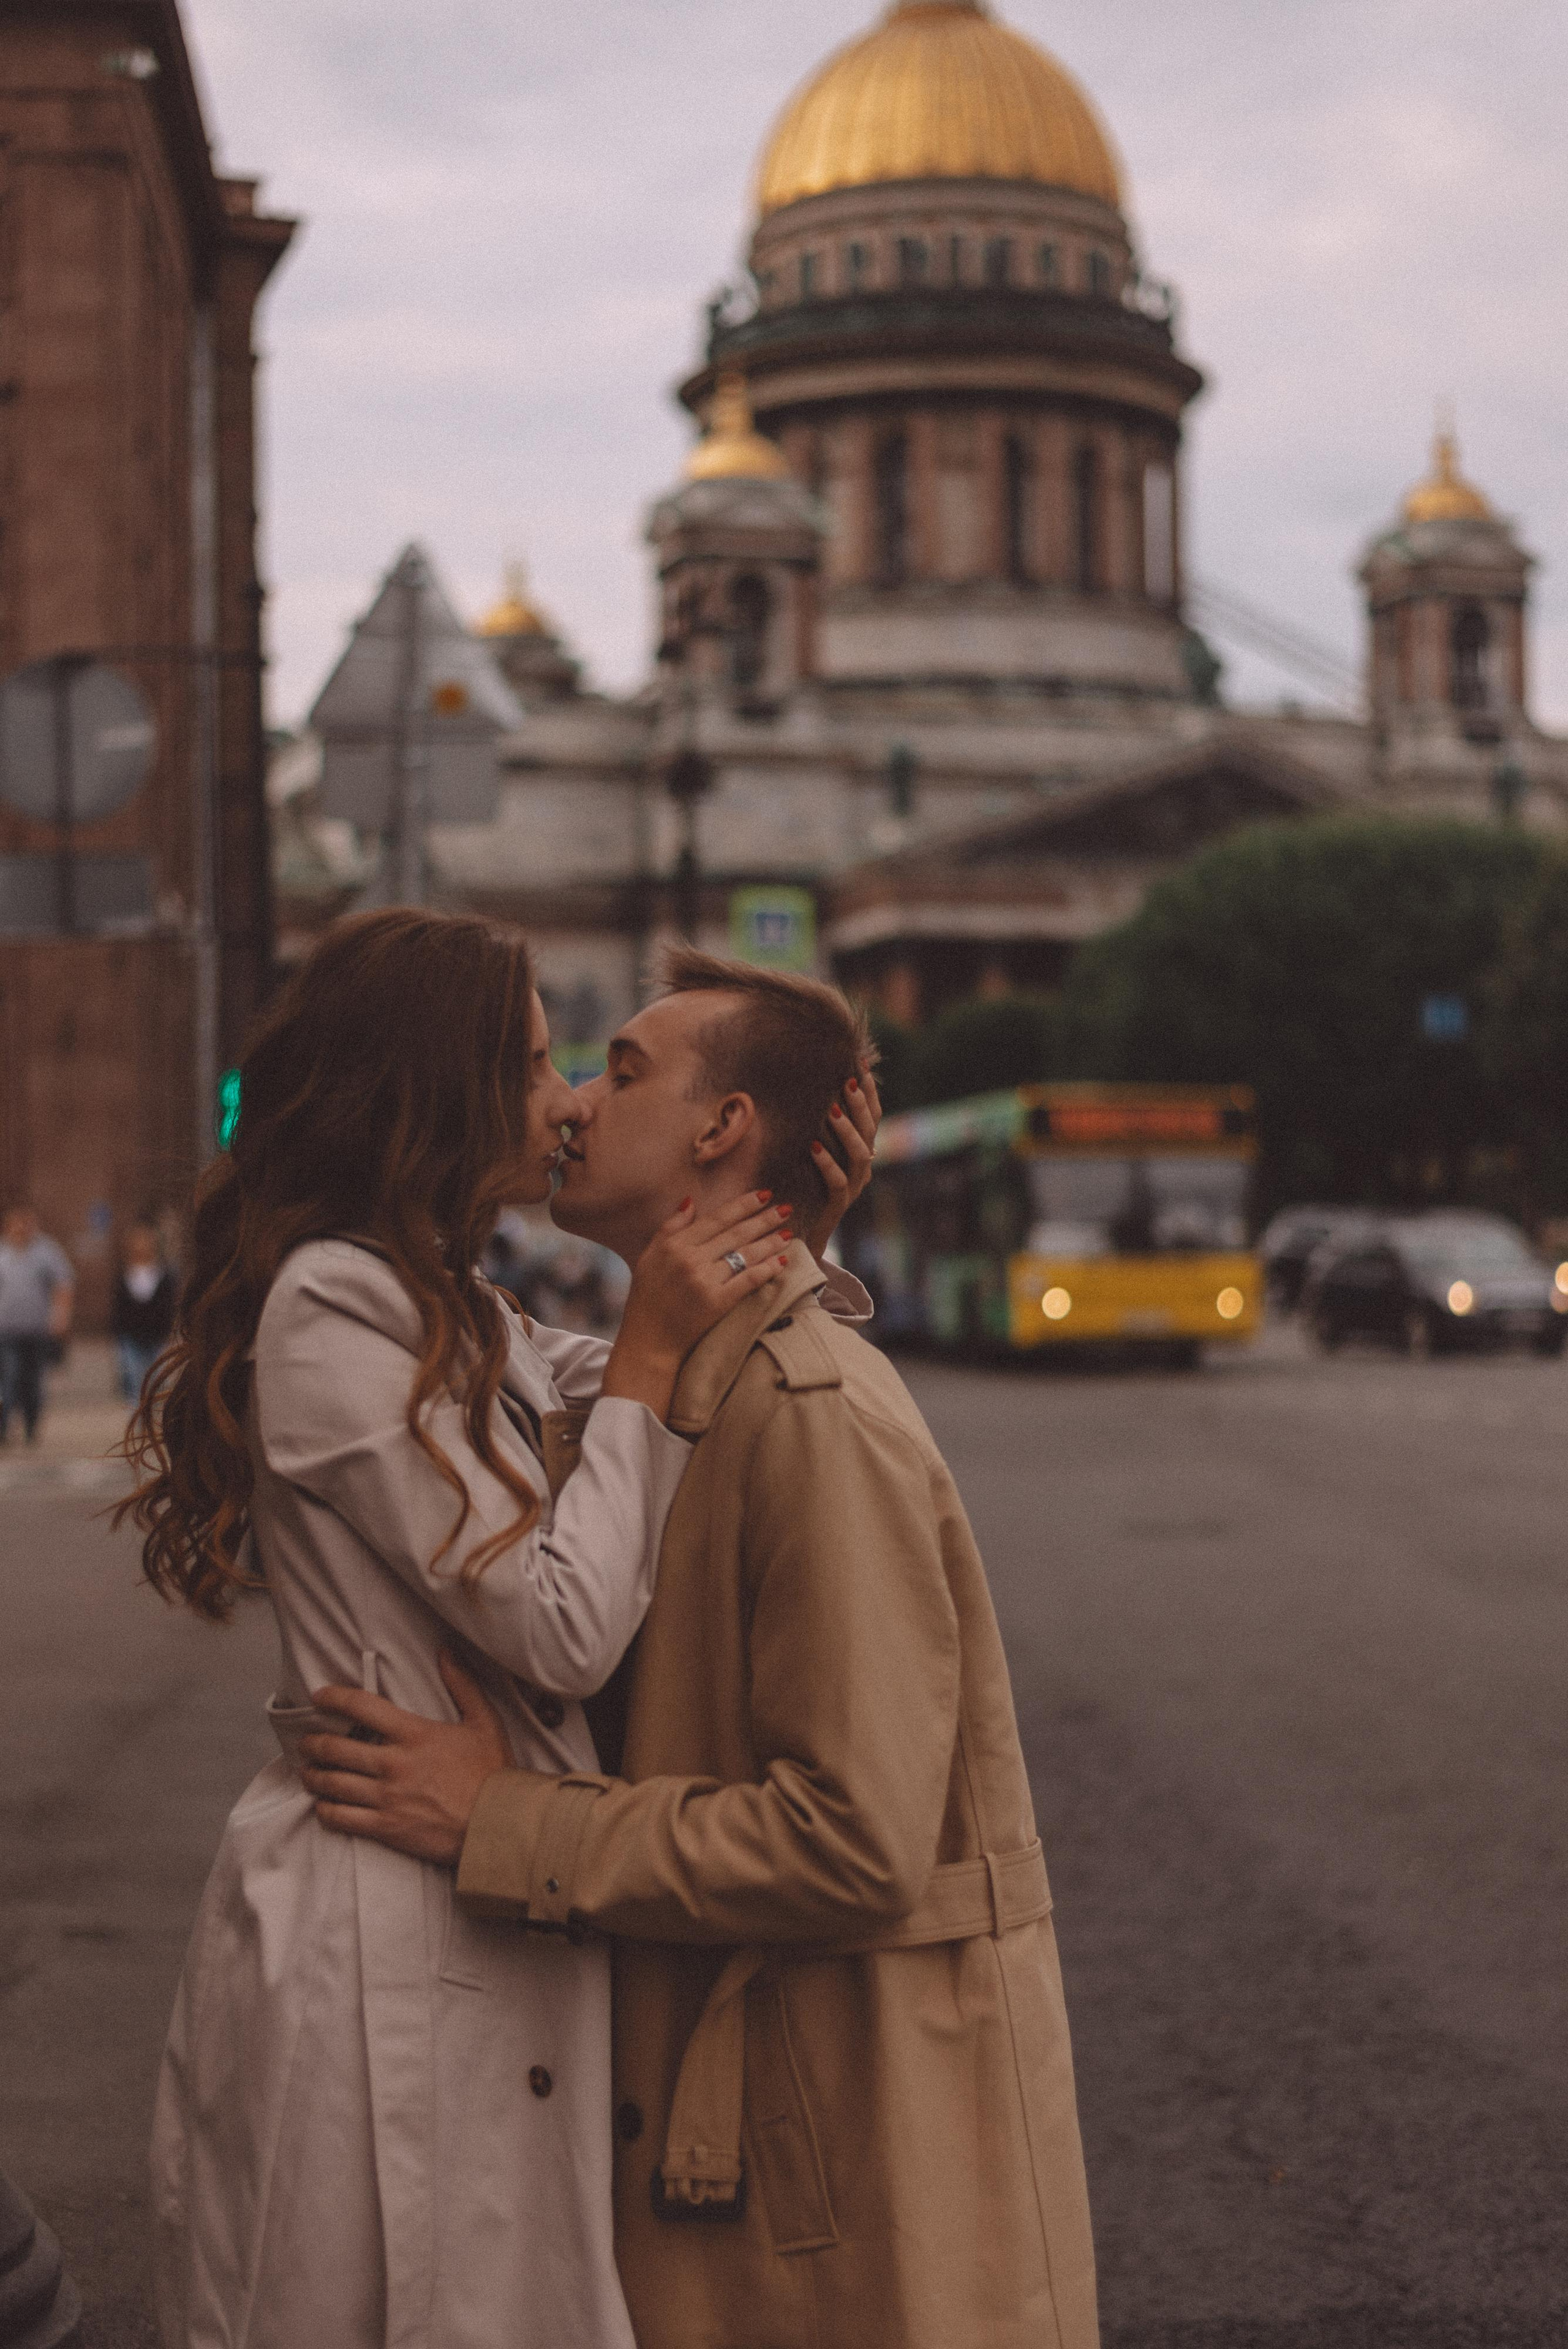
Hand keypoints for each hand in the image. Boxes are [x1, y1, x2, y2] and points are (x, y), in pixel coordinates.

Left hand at [299, 1652, 510, 1865]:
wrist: (499, 1824)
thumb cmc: (492, 1773)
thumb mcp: (484, 1721)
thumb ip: (462, 1684)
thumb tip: (446, 1651)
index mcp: (414, 1734)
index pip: (362, 1707)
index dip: (334, 1698)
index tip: (319, 1696)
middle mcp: (394, 1764)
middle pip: (337, 1748)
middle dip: (314, 1743)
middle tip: (307, 1742)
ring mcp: (387, 1798)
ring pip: (333, 1784)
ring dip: (313, 1777)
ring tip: (308, 1773)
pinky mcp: (386, 1828)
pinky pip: (342, 1819)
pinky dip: (325, 1811)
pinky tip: (323, 1807)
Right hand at [604, 1192, 790, 1417]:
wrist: (648, 1342)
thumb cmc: (647, 1299)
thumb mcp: (649, 1257)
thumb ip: (670, 1227)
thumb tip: (691, 1201)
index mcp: (675, 1245)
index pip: (717, 1218)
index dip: (743, 1205)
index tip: (764, 1195)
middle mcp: (690, 1260)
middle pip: (736, 1234)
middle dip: (764, 1219)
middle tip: (786, 1209)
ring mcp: (705, 1281)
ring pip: (745, 1255)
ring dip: (770, 1242)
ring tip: (788, 1233)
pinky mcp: (717, 1303)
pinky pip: (748, 1280)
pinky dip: (767, 1269)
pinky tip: (782, 1261)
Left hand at [800, 1060, 881, 1262]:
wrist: (800, 1234)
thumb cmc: (803, 1187)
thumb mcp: (812, 1151)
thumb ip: (818, 1125)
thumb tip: (811, 1088)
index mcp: (861, 1152)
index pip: (873, 1117)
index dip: (869, 1091)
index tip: (859, 1064)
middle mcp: (863, 1168)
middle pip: (870, 1131)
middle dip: (861, 1104)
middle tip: (848, 1081)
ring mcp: (854, 1188)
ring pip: (861, 1155)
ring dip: (847, 1130)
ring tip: (833, 1110)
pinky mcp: (838, 1206)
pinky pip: (838, 1183)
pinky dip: (827, 1163)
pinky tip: (813, 1146)